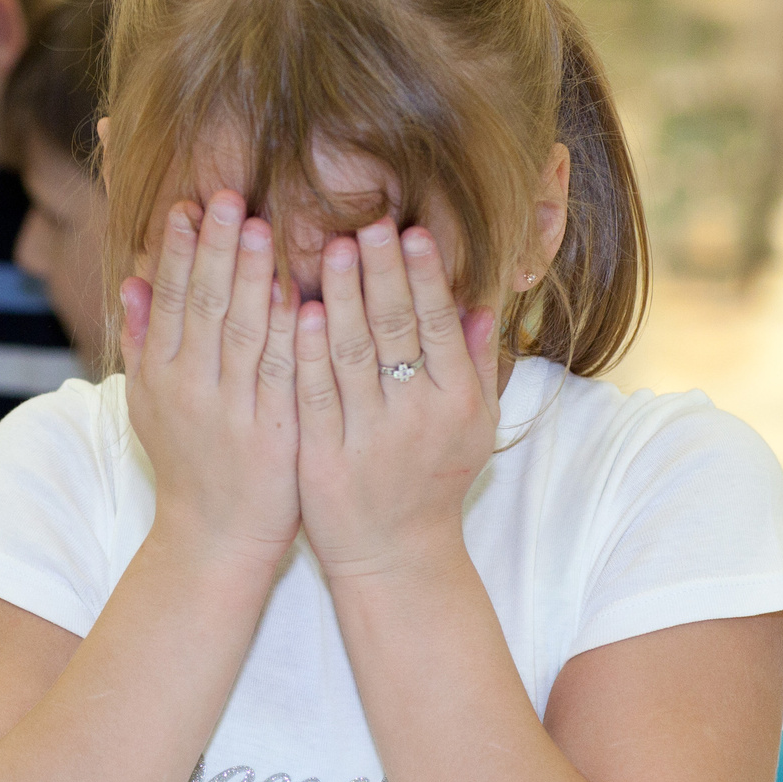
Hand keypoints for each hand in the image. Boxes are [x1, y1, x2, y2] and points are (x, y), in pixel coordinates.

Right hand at [119, 193, 299, 569]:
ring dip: (249, 277)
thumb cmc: (189, 462)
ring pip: (238, 332)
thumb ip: (143, 340)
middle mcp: (189, 387)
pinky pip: (279, 374)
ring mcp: (230, 410)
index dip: (176, 249)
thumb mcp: (149, 403)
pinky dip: (285, 334)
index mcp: (160, 374)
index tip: (187, 204)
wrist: (214, 537)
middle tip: (226, 196)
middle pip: (200, 305)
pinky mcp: (272, 432)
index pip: (167, 298)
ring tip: (260, 227)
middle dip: (213, 247)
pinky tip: (297, 296)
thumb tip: (129, 280)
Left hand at [293, 221, 500, 578]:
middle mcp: (417, 417)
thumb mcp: (472, 427)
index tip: (412, 231)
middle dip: (384, 273)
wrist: (395, 558)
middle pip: (398, 331)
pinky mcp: (324, 459)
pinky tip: (301, 311)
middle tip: (370, 223)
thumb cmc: (433, 482)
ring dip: (343, 297)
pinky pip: (314, 396)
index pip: (439, 326)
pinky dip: (308, 352)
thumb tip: (482, 302)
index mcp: (456, 403)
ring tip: (334, 248)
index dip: (425, 277)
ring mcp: (369, 438)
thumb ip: (474, 364)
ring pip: (352, 355)